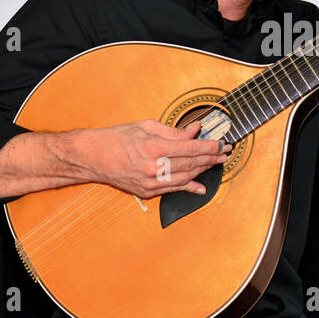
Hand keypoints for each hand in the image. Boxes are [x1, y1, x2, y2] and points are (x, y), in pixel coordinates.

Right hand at [75, 119, 230, 197]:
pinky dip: (189, 188)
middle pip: (191, 163)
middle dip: (211, 158)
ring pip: (185, 178)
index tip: (222, 144)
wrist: (93, 157)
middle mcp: (154, 167)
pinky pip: (173, 190)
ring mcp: (151, 182)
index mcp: (155, 147)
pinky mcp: (147, 191)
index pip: (191, 147)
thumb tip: (194, 130)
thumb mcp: (146, 126)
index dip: (210, 147)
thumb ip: (173, 131)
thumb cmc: (117, 138)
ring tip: (216, 164)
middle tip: (225, 153)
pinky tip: (201, 187)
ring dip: (203, 171)